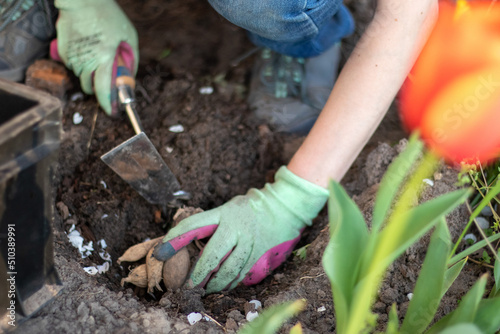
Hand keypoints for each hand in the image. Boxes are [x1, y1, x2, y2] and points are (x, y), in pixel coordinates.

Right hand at [54, 0, 138, 115]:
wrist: (81, 0)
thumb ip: (131, 57)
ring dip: (88, 74)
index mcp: (104, 58)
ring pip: (80, 76)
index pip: (104, 90)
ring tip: (96, 59)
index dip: (107, 104)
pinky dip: (79, 64)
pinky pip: (71, 65)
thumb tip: (130, 75)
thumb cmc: (108, 15)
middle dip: (97, 88)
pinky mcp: (62, 51)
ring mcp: (71, 56)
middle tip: (105, 81)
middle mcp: (85, 61)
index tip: (111, 111)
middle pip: (89, 87)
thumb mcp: (128, 35)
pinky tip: (86, 51)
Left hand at [153, 166, 327, 292]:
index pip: (193, 226)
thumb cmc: (248, 208)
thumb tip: (180, 239)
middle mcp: (235, 228)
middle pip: (212, 256)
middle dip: (198, 275)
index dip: (174, 240)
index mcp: (223, 214)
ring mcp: (249, 243)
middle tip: (188, 287)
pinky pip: (242, 273)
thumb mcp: (226, 209)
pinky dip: (230, 283)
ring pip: (228, 270)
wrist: (283, 208)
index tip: (160, 253)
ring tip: (205, 290)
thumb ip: (209, 224)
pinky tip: (222, 287)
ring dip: (215, 284)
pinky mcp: (259, 254)